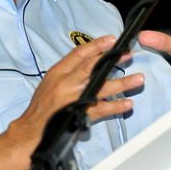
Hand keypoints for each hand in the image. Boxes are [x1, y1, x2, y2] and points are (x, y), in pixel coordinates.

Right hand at [7, 36, 143, 161]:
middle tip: (128, 54)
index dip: (97, 45)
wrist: (32, 129)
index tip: (111, 39)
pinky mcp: (79, 114)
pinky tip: (127, 104)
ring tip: (138, 78)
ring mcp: (74, 99)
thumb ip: (68, 71)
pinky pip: (102, 109)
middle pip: (93, 67)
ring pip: (102, 87)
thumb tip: (88, 60)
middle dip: (113, 59)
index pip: (79, 53)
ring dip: (122, 83)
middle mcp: (67, 83)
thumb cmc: (42, 105)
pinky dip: (116, 107)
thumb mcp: (50, 81)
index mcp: (58, 72)